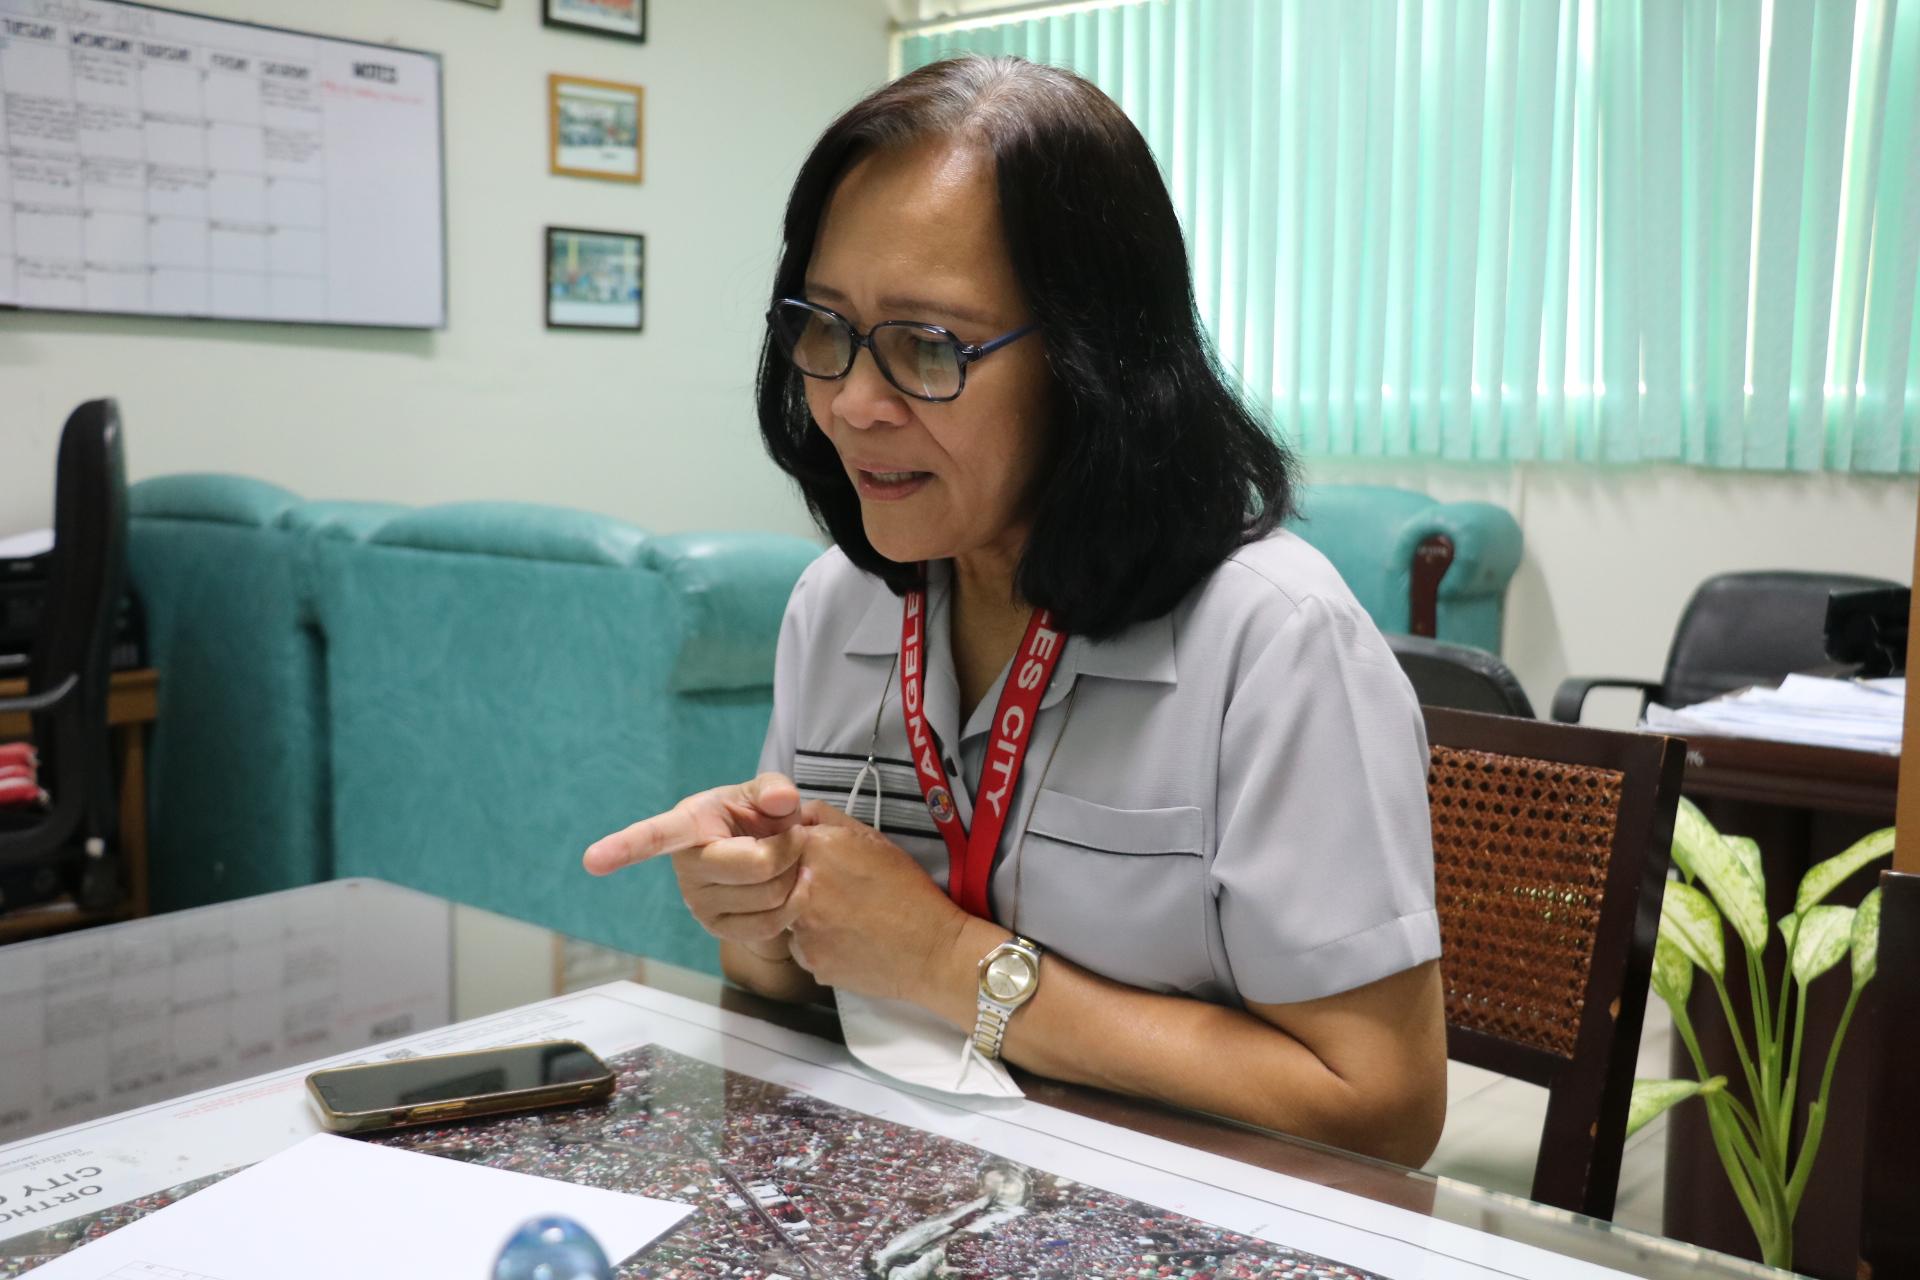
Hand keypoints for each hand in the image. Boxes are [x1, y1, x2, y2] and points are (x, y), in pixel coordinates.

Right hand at [583, 773, 808, 958]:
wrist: (769, 853)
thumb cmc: (755, 818)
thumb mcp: (762, 793)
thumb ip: (773, 787)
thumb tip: (781, 798)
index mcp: (686, 825)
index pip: (653, 835)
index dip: (623, 846)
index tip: (592, 861)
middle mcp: (685, 867)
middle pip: (756, 865)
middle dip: (790, 848)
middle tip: (795, 835)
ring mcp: (699, 904)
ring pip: (770, 896)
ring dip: (796, 874)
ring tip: (790, 859)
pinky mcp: (719, 929)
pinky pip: (769, 925)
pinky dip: (795, 903)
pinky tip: (794, 885)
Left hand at [750, 802, 971, 1002]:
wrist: (932, 951)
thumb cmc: (909, 890)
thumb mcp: (874, 840)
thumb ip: (829, 819)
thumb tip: (797, 815)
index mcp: (815, 849)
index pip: (781, 842)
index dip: (796, 852)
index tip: (818, 863)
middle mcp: (799, 888)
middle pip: (779, 882)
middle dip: (798, 884)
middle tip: (836, 894)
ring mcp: (800, 929)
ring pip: (788, 916)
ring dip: (807, 916)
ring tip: (845, 919)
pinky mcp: (808, 961)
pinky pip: (802, 947)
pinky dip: (818, 944)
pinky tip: (846, 941)